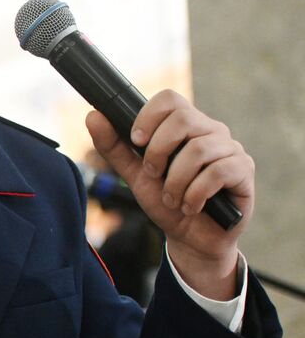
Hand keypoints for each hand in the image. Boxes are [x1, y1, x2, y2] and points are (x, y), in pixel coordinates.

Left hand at [86, 90, 252, 298]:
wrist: (191, 238)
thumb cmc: (166, 201)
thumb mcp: (134, 175)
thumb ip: (114, 147)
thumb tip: (93, 116)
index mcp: (184, 126)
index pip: (169, 99)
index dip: (149, 117)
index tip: (136, 141)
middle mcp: (210, 131)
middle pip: (184, 118)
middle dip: (158, 151)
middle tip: (152, 175)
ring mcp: (230, 149)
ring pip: (200, 149)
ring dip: (176, 180)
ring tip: (171, 199)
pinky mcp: (243, 171)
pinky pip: (218, 171)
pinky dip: (195, 193)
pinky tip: (190, 206)